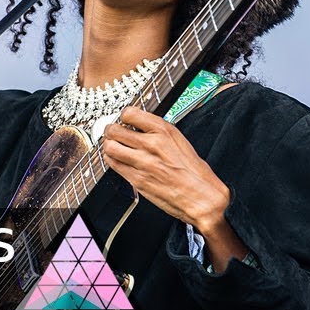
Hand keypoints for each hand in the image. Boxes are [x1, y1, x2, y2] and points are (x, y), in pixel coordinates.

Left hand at [101, 106, 229, 232]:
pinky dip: (112, 160)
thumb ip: (158, 132)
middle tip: (113, 133)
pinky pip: (113, 164)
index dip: (123, 116)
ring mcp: (142, 162)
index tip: (124, 120)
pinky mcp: (136, 179)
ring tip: (113, 147)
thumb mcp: (179, 141)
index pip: (130, 113)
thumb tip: (140, 127)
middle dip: (111, 130)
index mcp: (164, 131)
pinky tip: (117, 160)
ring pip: (109, 147)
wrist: (201, 197)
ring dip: (108, 146)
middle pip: (115, 130)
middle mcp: (151, 144)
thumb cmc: (195, 172)